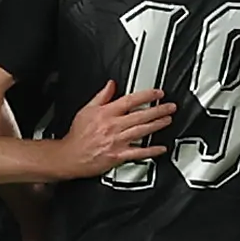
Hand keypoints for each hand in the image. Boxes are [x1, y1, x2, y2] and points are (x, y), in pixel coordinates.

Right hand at [54, 80, 177, 176]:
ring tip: (168, 120)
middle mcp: (113, 126)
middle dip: (158, 110)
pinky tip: (161, 148)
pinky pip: (138, 152)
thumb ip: (101, 96)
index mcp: (105, 114)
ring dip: (157, 125)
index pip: (129, 101)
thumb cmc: (77, 135)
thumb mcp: (86, 110)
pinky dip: (151, 151)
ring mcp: (117, 141)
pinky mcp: (118, 155)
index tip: (158, 94)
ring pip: (141, 131)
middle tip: (170, 107)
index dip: (146, 96)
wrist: (69, 156)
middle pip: (140, 115)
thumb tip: (111, 84)